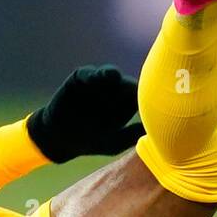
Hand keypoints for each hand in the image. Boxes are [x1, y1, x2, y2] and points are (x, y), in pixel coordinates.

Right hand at [26, 64, 144, 162]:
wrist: (61, 138)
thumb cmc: (91, 141)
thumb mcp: (114, 142)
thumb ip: (131, 135)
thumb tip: (155, 134)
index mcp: (127, 104)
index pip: (141, 97)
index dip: (147, 98)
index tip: (153, 100)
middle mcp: (115, 91)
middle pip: (127, 83)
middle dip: (131, 85)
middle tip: (134, 87)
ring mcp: (98, 83)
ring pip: (110, 75)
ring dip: (112, 75)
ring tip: (113, 77)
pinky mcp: (81, 78)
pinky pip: (88, 73)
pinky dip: (92, 74)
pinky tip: (97, 77)